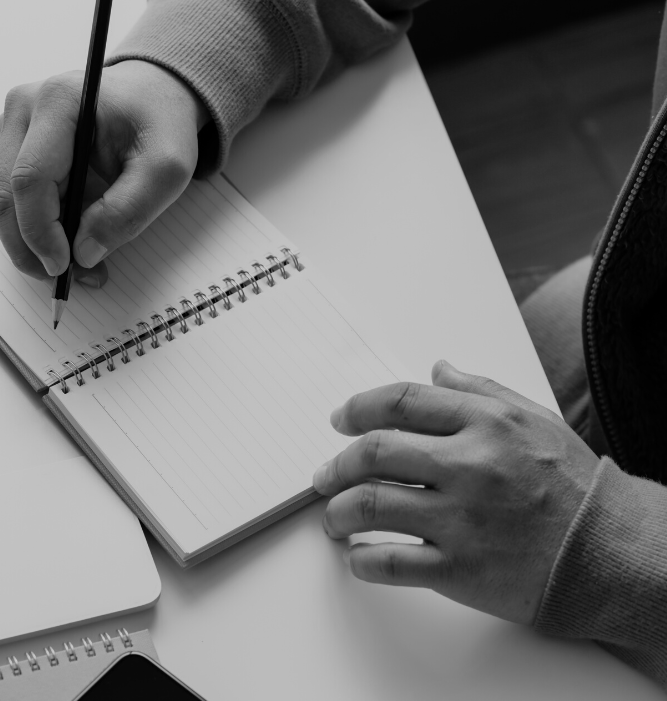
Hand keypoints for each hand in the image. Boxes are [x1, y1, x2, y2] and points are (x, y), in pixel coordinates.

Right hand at [0, 60, 208, 285]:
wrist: (152, 95)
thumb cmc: (158, 123)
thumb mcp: (166, 168)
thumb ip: (128, 211)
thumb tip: (83, 253)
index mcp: (59, 101)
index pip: (29, 178)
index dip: (40, 231)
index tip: (64, 266)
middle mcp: (24, 107)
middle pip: (5, 195)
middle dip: (30, 248)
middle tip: (65, 279)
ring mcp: (12, 125)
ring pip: (4, 201)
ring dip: (32, 243)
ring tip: (77, 264)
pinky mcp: (12, 144)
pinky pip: (12, 198)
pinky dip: (35, 228)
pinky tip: (68, 239)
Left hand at [312, 360, 601, 624]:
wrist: (613, 554)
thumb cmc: (574, 488)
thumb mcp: (535, 421)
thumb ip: (481, 392)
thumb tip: (437, 370)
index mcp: (486, 424)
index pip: (400, 402)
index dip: (358, 408)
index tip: (339, 420)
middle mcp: (470, 466)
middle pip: (373, 452)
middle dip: (336, 464)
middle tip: (324, 476)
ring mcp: (463, 519)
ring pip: (370, 505)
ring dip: (338, 512)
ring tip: (334, 518)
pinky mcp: (461, 569)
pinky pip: (389, 562)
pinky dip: (361, 560)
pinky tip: (358, 557)